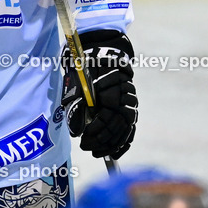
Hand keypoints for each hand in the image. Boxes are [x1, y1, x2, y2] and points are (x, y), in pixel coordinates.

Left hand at [61, 30, 136, 158]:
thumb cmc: (87, 70)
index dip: (95, 132)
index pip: (106, 118)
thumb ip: (77, 107)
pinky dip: (124, 141)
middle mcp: (124, 98)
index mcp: (111, 92)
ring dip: (112, 144)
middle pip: (116, 127)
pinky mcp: (131, 106)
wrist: (104, 54)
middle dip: (101, 141)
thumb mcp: (78, 85)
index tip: (83, 140)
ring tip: (99, 154)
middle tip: (87, 148)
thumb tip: (77, 131)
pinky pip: (130, 127)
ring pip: (125, 129)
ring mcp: (130, 102)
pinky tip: (116, 153)